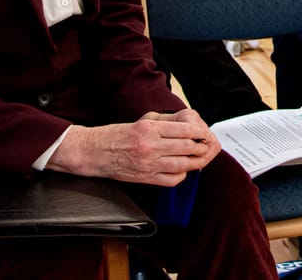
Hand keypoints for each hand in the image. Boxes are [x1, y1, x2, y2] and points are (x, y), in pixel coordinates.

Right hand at [48, 111, 218, 185]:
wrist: (95, 152)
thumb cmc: (118, 135)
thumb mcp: (142, 121)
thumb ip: (165, 123)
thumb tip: (188, 127)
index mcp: (150, 128)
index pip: (185, 130)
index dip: (200, 132)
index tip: (205, 133)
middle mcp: (150, 146)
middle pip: (187, 147)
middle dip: (201, 147)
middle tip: (207, 146)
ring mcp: (148, 164)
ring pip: (182, 164)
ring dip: (195, 162)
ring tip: (199, 158)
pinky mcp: (145, 178)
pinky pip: (171, 180)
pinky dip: (182, 175)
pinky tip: (183, 170)